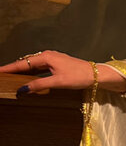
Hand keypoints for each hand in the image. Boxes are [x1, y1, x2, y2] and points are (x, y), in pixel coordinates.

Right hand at [0, 51, 125, 94]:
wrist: (96, 75)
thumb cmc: (79, 76)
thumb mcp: (57, 82)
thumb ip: (39, 85)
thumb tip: (23, 89)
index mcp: (46, 57)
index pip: (23, 63)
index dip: (9, 68)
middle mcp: (47, 56)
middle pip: (26, 63)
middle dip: (13, 69)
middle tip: (2, 75)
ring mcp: (52, 60)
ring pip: (33, 65)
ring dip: (22, 71)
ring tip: (11, 77)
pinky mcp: (57, 64)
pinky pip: (39, 68)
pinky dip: (31, 72)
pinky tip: (28, 78)